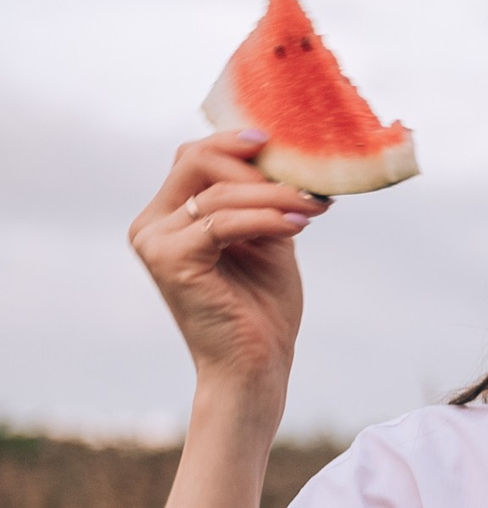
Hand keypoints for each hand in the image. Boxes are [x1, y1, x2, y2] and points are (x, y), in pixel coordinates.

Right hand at [127, 130, 330, 417]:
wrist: (256, 365)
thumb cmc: (261, 308)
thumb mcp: (268, 241)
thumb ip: (264, 201)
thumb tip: (288, 161)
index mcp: (169, 217)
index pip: (194, 159)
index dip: (234, 144)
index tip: (278, 143)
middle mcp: (152, 224)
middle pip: (197, 161)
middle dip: (254, 166)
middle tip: (302, 181)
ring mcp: (155, 241)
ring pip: (219, 194)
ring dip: (275, 196)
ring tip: (314, 207)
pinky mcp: (170, 260)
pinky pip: (223, 222)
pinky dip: (266, 218)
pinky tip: (299, 223)